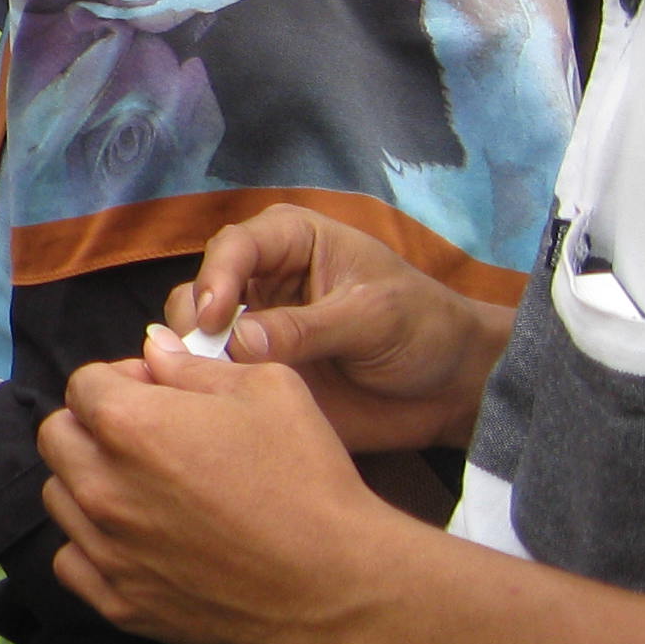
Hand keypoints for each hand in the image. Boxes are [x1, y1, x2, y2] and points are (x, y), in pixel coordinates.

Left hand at [38, 334, 413, 643]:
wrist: (338, 587)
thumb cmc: (308, 481)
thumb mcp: (269, 390)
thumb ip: (193, 366)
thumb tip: (153, 351)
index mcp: (129, 425)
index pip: (84, 384)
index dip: (122, 380)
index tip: (156, 393)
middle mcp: (103, 487)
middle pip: (58, 437)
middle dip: (92, 424)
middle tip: (146, 436)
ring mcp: (107, 550)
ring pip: (61, 497)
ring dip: (89, 482)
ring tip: (144, 488)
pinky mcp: (121, 603)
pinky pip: (71, 562)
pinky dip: (93, 545)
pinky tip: (136, 539)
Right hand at [169, 204, 512, 451]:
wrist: (450, 389)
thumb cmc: (422, 329)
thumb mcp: (372, 318)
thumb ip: (306, 328)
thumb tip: (239, 341)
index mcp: (290, 241)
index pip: (234, 246)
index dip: (216, 278)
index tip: (215, 321)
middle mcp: (261, 279)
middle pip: (200, 287)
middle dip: (196, 320)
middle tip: (207, 359)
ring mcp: (253, 327)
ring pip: (195, 331)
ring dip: (194, 354)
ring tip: (210, 381)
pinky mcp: (254, 371)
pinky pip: (213, 374)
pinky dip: (204, 385)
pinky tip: (212, 401)